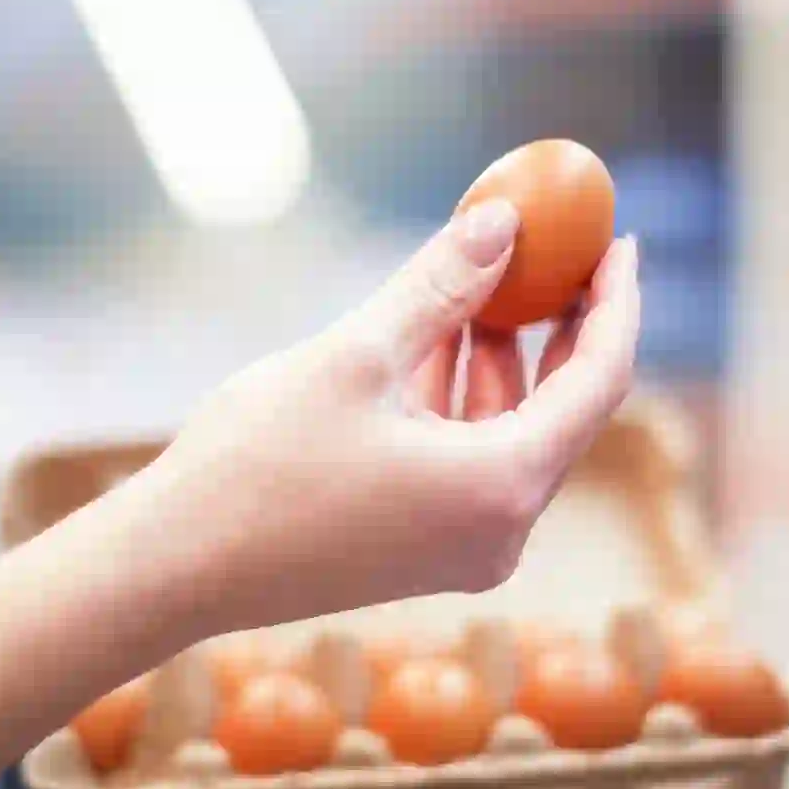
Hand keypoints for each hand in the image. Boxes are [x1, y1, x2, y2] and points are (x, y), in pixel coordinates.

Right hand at [121, 199, 641, 637]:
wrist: (173, 569)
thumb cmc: (257, 466)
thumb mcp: (356, 356)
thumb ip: (443, 286)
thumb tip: (506, 220)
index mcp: (502, 488)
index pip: (599, 380)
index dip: (614, 301)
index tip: (615, 237)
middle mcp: (500, 530)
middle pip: (564, 408)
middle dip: (561, 322)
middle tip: (561, 246)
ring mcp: (463, 547)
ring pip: (510, 430)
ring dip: (500, 353)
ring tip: (483, 271)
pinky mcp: (424, 549)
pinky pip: (468, 458)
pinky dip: (459, 396)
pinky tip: (435, 332)